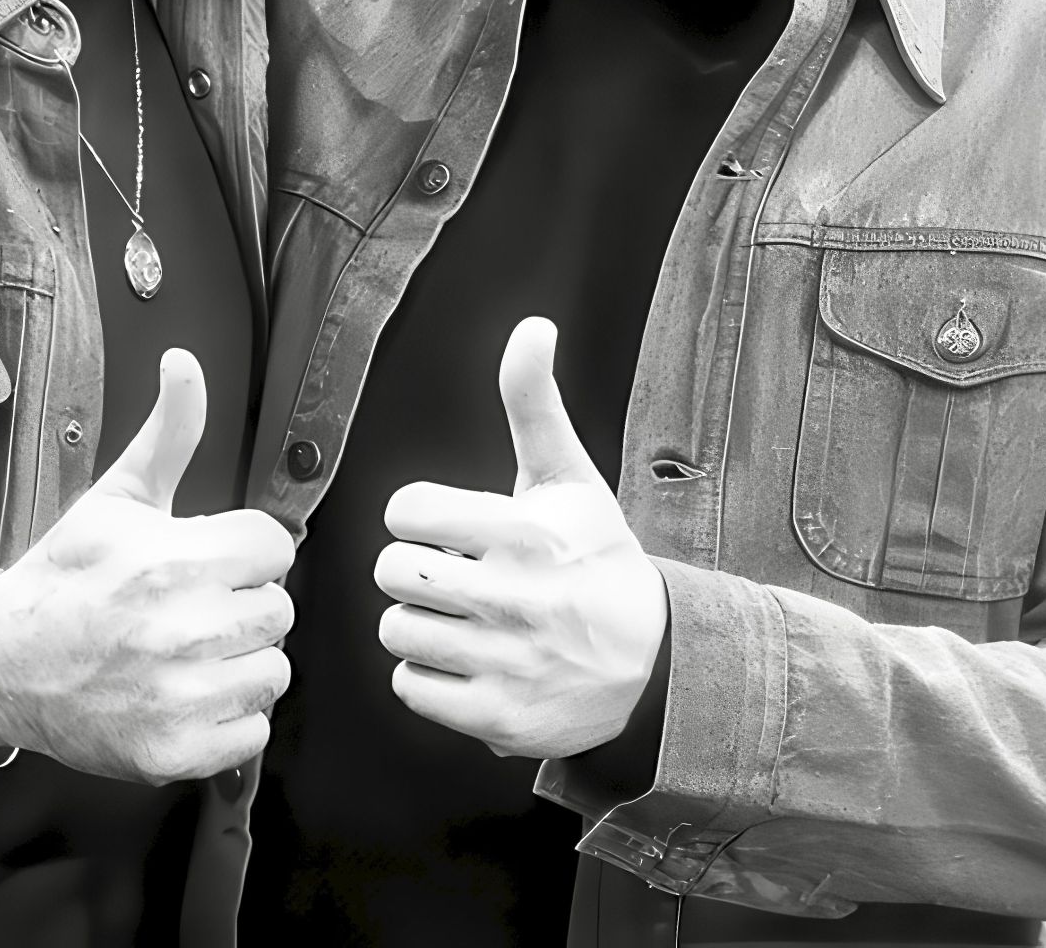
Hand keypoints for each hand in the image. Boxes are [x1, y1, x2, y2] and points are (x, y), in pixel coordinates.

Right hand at [0, 349, 293, 783]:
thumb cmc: (66, 577)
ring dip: (240, 664)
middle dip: (243, 605)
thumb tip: (184, 364)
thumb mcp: (118, 496)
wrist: (1, 662)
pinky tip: (186, 694)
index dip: (245, 551)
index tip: (213, 562)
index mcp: (178, 560)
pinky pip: (252, 732)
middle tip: (195, 608)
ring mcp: (182, 695)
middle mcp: (185, 629)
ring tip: (190, 652)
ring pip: (272, 671)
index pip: (274, 547)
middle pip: (278, 610)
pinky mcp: (176, 751)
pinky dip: (228, 719)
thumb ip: (170, 430)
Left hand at [375, 317, 666, 759]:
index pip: (406, 512)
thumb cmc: (596, 558)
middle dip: (409, 568)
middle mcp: (511, 597)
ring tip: (457, 615)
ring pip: (396, 630)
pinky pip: (410, 687)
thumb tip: (533, 327)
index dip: (416, 516)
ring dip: (417, 622)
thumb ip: (533, 400)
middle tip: (443, 572)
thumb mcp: (568, 476)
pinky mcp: (498, 718)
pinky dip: (427, 676)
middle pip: (391, 572)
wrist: (654, 661)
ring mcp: (504, 661)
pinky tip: (464, 658)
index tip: (443, 525)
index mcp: (522, 531)